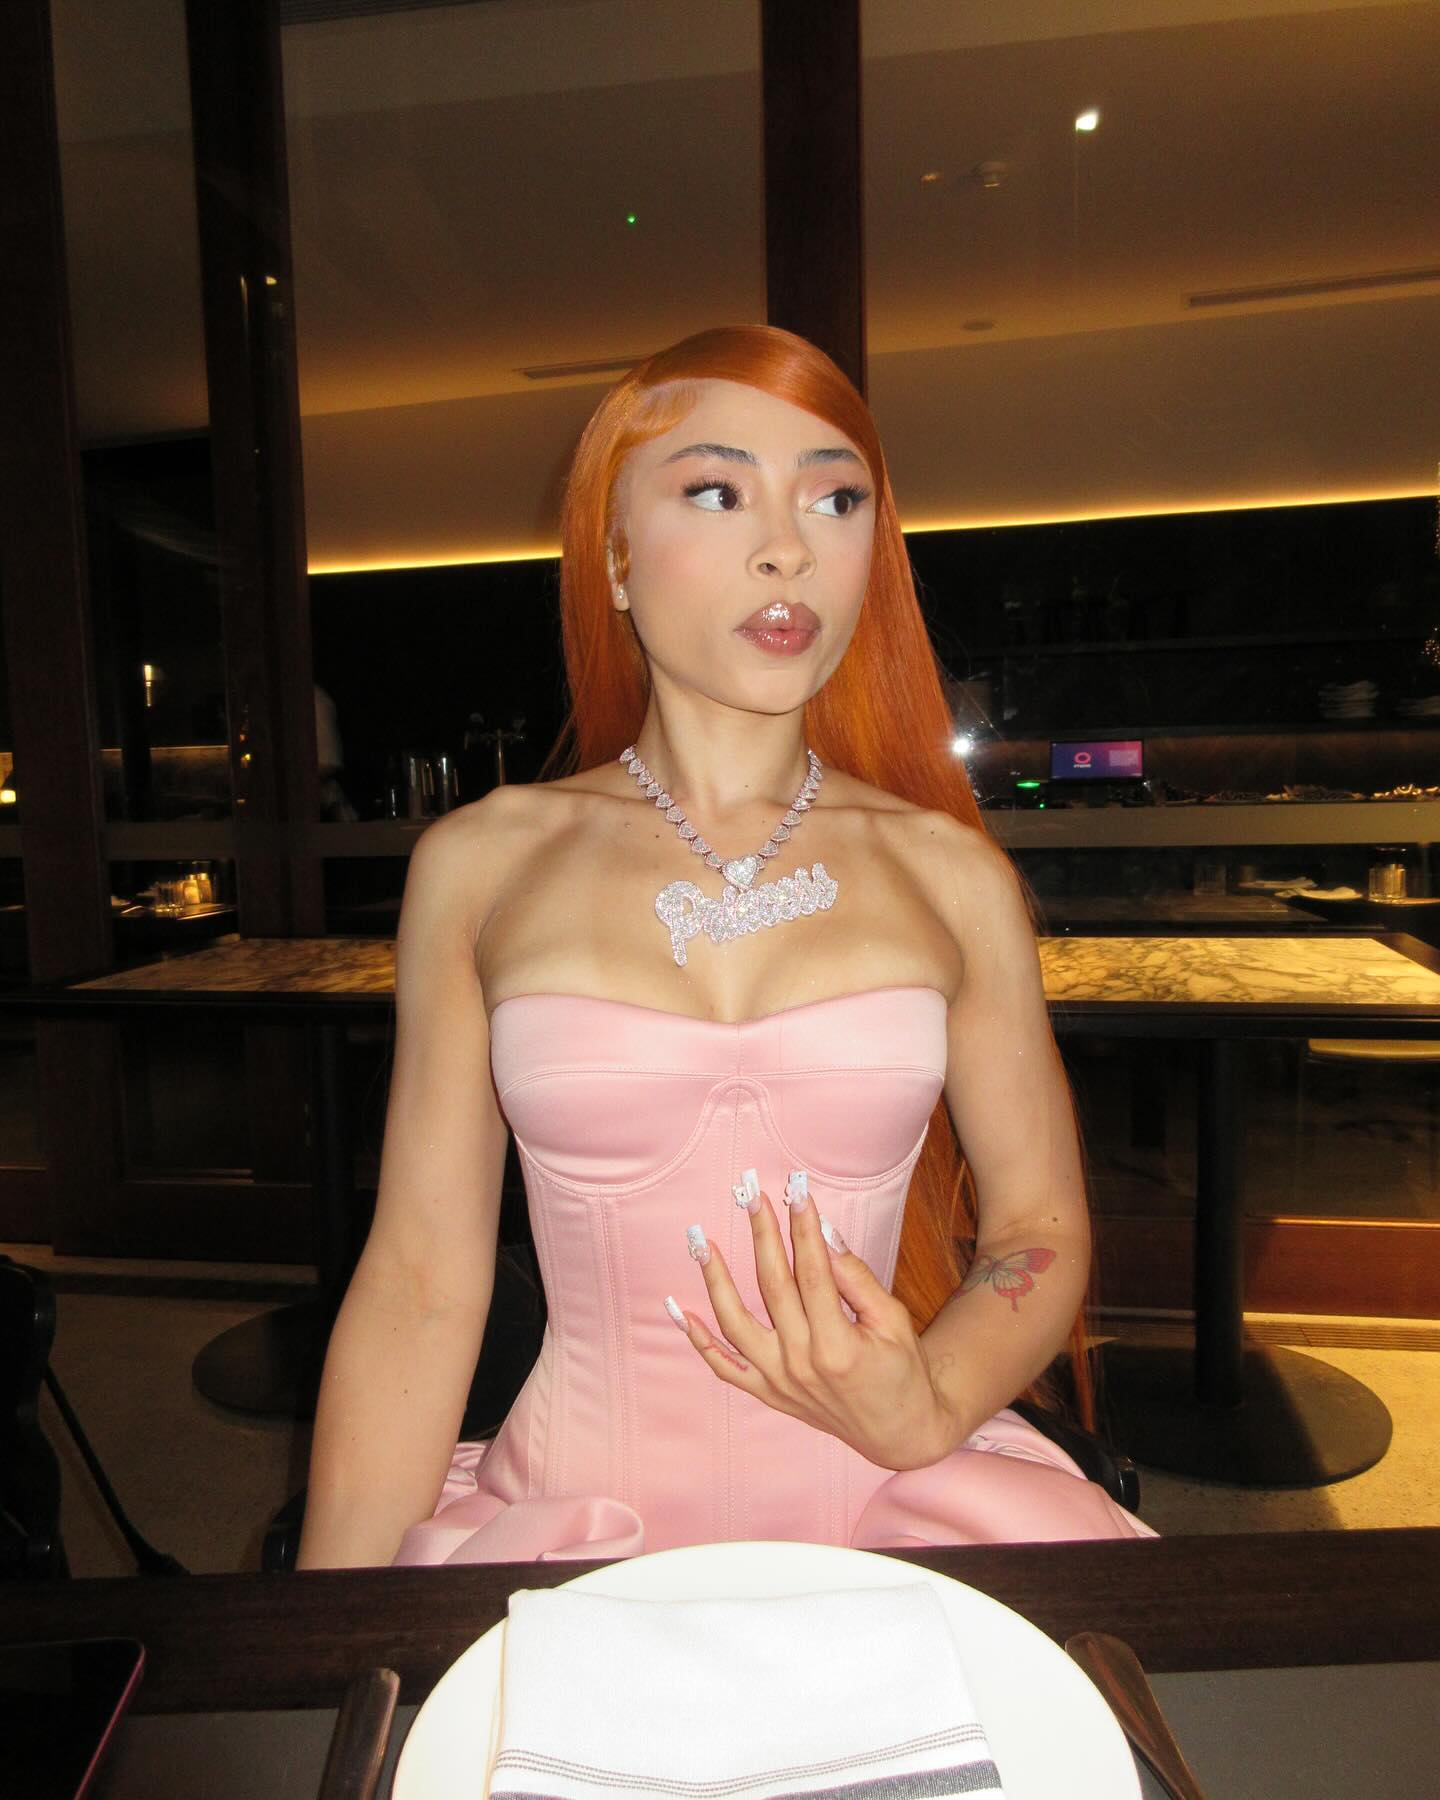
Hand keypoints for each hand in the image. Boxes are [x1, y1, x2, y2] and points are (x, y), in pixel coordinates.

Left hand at [667, 1172, 960, 1471]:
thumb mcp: (893, 1321)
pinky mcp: (768, 1393)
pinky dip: (699, 1341)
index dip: (803, 1228)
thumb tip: (824, 1232)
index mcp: (837, 1347)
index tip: (796, 1190)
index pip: (813, 1273)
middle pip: (773, 1287)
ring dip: (715, 1280)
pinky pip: (724, 1367)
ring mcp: (778, 1382)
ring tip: (699, 1241)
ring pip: (734, 1323)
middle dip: (762, 1235)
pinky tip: (679, 1310)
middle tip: (751, 1195)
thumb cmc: (901, 1370)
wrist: (898, 1431)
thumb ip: (857, 1278)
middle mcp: (800, 1365)